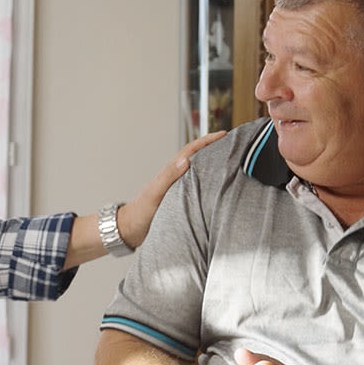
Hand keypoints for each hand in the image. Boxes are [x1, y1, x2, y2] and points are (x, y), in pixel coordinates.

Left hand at [118, 130, 225, 247]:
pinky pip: (197, 187)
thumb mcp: (155, 193)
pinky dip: (208, 183)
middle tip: (234, 144)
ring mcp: (178, 189)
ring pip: (199, 172)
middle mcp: (176, 178)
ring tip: (230, 161)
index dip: (207, 141)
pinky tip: (217, 187)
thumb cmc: (140, 212)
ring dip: (213, 164)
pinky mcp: (179, 201)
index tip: (224, 134)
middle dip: (214, 149)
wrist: (130, 230)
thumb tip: (186, 160)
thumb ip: (169, 176)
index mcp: (171, 172)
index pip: (191, 151)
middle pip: (198, 158)